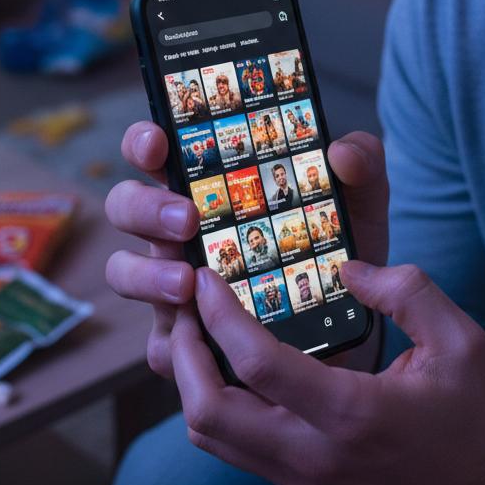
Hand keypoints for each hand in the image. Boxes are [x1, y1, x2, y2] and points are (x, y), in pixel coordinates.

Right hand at [104, 122, 388, 377]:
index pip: (155, 150)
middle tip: (188, 219)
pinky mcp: (181, 340)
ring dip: (148, 273)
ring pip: (124, 271)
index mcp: (207, 184)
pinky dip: (174, 339)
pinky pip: (156, 343)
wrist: (349, 326)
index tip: (159, 142)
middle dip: (146, 208)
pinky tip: (201, 336)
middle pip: (125, 205)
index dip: (145, 141)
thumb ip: (360, 163)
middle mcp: (177, 229)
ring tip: (188, 281)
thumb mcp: (357, 202)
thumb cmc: (334, 247)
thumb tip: (342, 152)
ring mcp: (171, 283)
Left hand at [171, 262, 484, 484]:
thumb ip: (406, 291)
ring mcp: (301, 479)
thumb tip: (347, 269)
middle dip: (184, 353)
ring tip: (197, 330)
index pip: (256, 365)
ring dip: (191, 382)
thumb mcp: (460, 342)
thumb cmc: (473, 420)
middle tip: (184, 305)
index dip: (219, 316)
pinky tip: (227, 365)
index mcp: (350, 414)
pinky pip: (233, 448)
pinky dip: (214, 405)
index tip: (205, 278)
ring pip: (211, 439)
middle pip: (209, 413)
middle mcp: (313, 455)